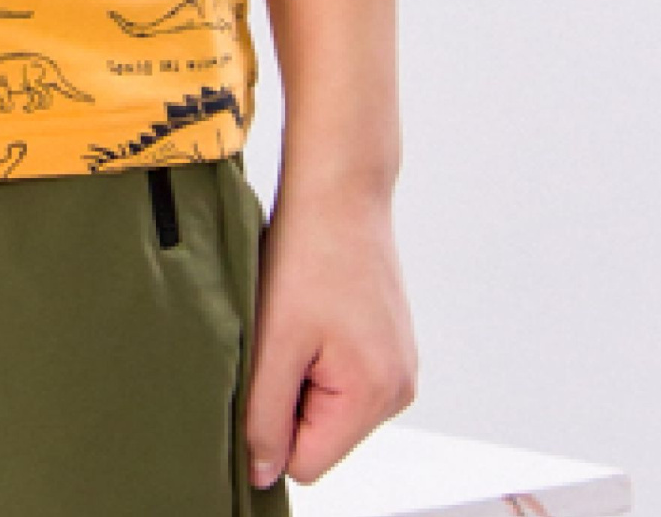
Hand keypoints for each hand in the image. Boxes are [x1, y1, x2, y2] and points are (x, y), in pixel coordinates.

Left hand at [245, 179, 418, 492]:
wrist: (340, 187)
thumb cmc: (308, 252)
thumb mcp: (273, 341)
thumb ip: (266, 416)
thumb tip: (262, 473)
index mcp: (374, 396)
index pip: (308, 463)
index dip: (272, 425)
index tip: (263, 371)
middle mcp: (398, 390)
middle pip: (321, 436)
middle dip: (289, 394)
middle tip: (282, 335)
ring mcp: (398, 366)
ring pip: (329, 405)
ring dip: (302, 371)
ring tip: (298, 317)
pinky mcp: (389, 344)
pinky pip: (342, 375)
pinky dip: (318, 352)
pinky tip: (312, 309)